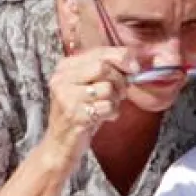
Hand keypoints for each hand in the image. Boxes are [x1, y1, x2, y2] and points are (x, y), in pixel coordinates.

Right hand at [46, 46, 137, 161]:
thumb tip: (134, 63)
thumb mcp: (90, 86)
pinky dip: (112, 113)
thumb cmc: (81, 112)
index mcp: (65, 67)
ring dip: (116, 100)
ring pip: (107, 88)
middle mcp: (62, 79)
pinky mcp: (75, 116)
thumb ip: (107, 70)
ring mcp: (66, 98)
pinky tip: (103, 117)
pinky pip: (107, 107)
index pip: (99, 52)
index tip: (135, 67)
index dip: (122, 57)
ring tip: (107, 107)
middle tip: (120, 93)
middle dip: (119, 81)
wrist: (60, 144)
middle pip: (104, 67)